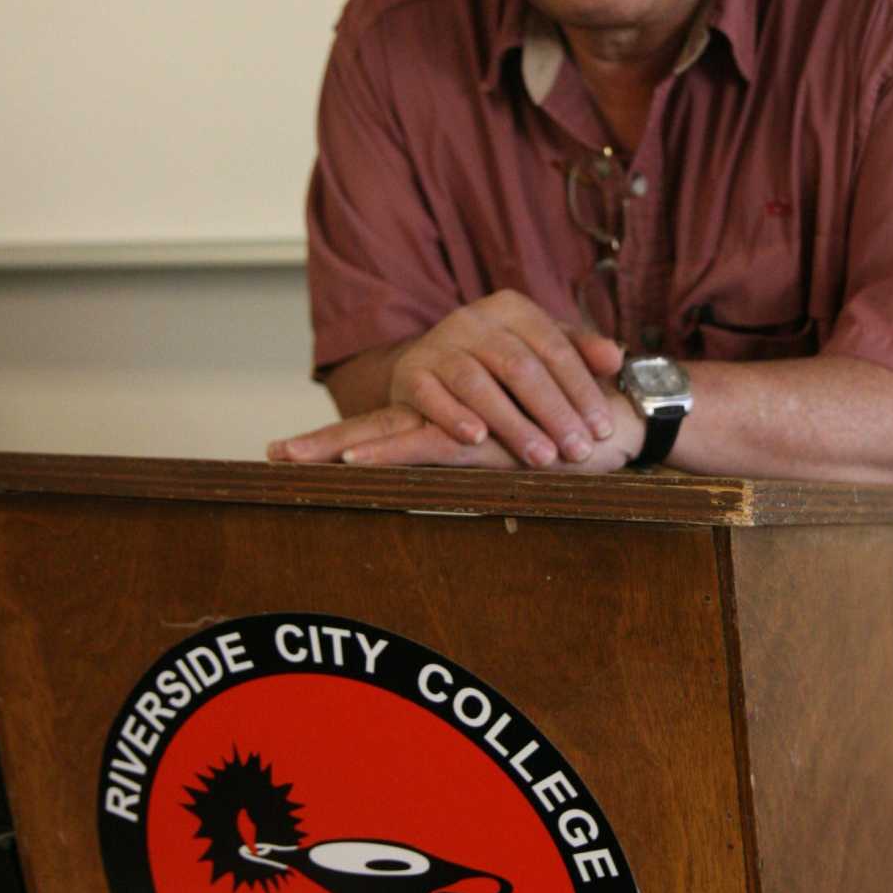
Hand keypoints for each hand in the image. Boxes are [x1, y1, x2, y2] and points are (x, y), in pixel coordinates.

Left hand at [268, 392, 642, 471]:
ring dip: (341, 450)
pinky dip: (392, 455)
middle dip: (324, 446)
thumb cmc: (573, 437)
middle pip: (377, 429)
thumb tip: (471, 473)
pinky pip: (431, 447)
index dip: (344, 442)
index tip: (290, 455)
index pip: (391, 428)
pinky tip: (356, 463)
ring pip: (392, 437)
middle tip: (271, 456)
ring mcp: (466, 426)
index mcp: (454, 423)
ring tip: (293, 460)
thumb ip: (497, 457)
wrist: (622, 419)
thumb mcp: (525, 455)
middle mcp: (452, 419)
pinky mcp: (486, 440)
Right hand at [385, 291, 622, 467]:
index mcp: (512, 309)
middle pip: (519, 366)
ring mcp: (437, 344)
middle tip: (578, 451)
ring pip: (477, 383)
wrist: (432, 368)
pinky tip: (478, 440)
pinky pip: (431, 396)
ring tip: (540, 457)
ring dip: (512, 423)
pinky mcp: (409, 373)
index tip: (602, 429)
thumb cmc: (500, 365)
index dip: (582, 390)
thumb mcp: (541, 350)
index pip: (554, 348)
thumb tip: (615, 357)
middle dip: (554, 412)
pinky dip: (453, 417)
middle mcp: (472, 319)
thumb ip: (581, 353)